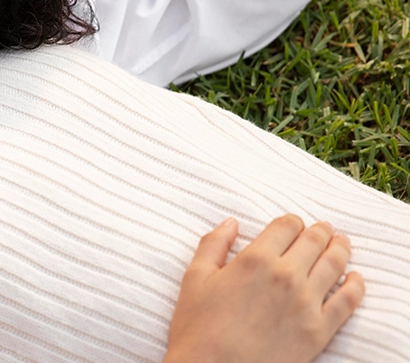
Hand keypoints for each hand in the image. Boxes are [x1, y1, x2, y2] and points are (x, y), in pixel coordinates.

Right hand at [164, 215, 364, 362]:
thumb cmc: (197, 328)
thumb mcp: (194, 278)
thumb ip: (213, 244)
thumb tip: (231, 223)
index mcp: (255, 259)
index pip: (286, 226)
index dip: (292, 221)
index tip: (293, 225)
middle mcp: (285, 276)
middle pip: (314, 241)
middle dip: (320, 231)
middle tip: (324, 229)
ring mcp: (306, 303)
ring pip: (335, 265)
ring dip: (340, 249)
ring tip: (341, 244)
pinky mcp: (319, 330)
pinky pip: (347, 302)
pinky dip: (356, 286)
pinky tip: (355, 279)